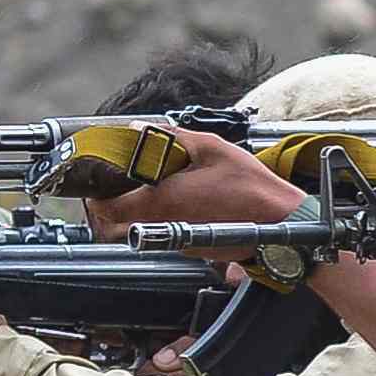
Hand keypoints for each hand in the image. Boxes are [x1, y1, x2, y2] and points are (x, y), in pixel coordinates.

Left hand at [97, 145, 311, 231]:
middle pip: (110, 229)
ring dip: (123, 219)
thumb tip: (140, 128)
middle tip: (109, 191)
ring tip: (133, 196)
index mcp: (160, 200)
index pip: (105, 209)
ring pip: (130, 236)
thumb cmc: (251, 189)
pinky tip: (163, 205)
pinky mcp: (188, 246)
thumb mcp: (211, 148)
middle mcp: (162, 224)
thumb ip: (171, 137)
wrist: (282, 223)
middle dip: (103, 211)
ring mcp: (174, 239)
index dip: (94, 198)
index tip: (97, 184)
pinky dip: (147, 224)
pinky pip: (154, 237)